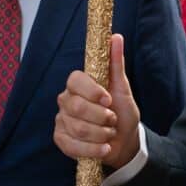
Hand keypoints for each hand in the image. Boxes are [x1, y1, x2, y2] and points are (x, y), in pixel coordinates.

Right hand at [54, 34, 140, 168]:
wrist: (124, 141)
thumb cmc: (121, 112)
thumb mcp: (122, 88)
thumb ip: (116, 63)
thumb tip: (115, 36)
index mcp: (78, 85)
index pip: (75, 80)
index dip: (92, 91)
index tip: (109, 99)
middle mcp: (66, 100)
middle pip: (77, 107)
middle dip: (101, 117)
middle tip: (112, 119)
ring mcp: (61, 120)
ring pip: (78, 128)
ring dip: (101, 134)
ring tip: (110, 133)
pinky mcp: (61, 140)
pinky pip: (72, 146)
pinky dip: (93, 149)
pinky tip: (104, 148)